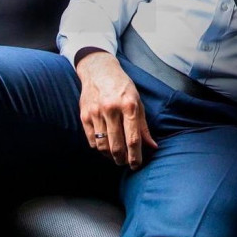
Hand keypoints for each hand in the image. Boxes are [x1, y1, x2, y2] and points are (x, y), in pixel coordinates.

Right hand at [76, 51, 157, 169]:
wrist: (99, 71)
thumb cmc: (122, 87)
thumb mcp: (138, 102)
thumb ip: (143, 126)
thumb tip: (152, 146)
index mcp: (129, 105)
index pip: (133, 138)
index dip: (135, 156)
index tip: (136, 165)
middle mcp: (112, 109)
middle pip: (116, 145)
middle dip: (122, 159)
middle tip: (125, 163)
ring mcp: (96, 113)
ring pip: (102, 145)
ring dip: (110, 156)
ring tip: (116, 157)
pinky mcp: (84, 116)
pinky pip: (91, 140)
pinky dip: (99, 148)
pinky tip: (105, 147)